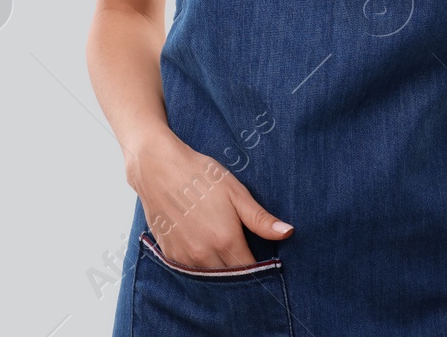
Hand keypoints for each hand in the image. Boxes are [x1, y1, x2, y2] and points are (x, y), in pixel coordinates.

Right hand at [126, 132, 293, 267]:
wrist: (159, 170)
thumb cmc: (201, 176)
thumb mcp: (236, 193)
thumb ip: (261, 219)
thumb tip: (287, 233)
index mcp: (225, 240)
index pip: (249, 269)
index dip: (260, 267)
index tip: (266, 260)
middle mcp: (204, 255)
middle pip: (229, 277)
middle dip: (240, 272)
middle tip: (246, 254)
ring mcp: (184, 257)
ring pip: (209, 276)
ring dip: (220, 270)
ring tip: (226, 251)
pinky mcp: (170, 255)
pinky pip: (191, 271)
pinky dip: (201, 266)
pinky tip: (205, 249)